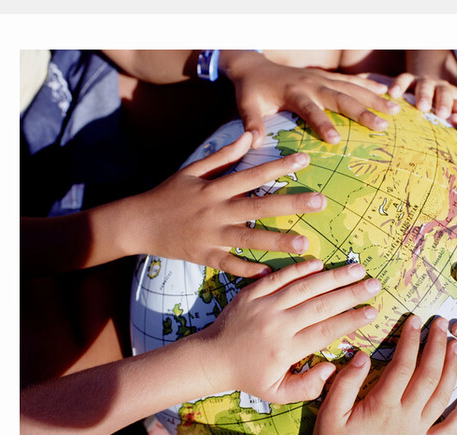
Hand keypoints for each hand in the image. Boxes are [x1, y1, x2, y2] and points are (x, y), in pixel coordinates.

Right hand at [123, 131, 326, 277]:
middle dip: (290, 204)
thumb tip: (250, 136)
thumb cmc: (167, 194)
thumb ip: (223, 155)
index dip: (279, 166)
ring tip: (306, 245)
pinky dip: (248, 270)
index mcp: (214, 187)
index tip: (306, 160)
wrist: (136, 223)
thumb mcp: (192, 170)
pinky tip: (270, 274)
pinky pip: (229, 265)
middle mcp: (215, 211)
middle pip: (258, 206)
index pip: (253, 174)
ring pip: (249, 239)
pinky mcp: (203, 257)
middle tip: (320, 201)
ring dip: (277, 242)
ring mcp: (210, 236)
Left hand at [197, 259, 381, 404]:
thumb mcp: (277, 393)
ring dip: (333, 276)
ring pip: (304, 287)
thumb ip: (307, 387)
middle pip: (321, 305)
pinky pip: (279, 276)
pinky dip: (300, 269)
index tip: (372, 311)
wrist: (211, 358)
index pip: (326, 331)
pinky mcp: (252, 292)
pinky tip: (320, 262)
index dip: (352, 320)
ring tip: (357, 268)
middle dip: (351, 293)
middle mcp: (277, 325)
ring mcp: (264, 305)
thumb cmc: (249, 377)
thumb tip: (332, 368)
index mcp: (286, 350)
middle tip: (375, 284)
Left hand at [220, 51, 400, 146]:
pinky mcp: (326, 77)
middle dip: (361, 111)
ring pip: (352, 87)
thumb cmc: (251, 91)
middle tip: (382, 125)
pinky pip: (352, 81)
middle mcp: (311, 83)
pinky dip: (370, 86)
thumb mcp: (246, 105)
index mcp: (293, 92)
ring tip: (395, 110)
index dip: (322, 123)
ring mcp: (322, 78)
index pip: (310, 109)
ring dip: (374, 98)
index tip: (335, 140)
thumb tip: (252, 143)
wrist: (256, 66)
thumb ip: (251, 123)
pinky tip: (387, 93)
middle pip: (340, 97)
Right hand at [289, 315, 456, 434]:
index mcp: (383, 406)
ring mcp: (417, 434)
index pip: (403, 364)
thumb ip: (346, 382)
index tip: (415, 319)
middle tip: (443, 323)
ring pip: (442, 396)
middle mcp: (406, 418)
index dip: (411, 339)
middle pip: (429, 374)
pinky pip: (448, 430)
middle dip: (437, 345)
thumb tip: (362, 355)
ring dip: (452, 368)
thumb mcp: (330, 412)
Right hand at [388, 72, 456, 119]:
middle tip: (442, 114)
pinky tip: (393, 93)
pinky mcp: (409, 79)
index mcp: (452, 96)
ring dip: (424, 95)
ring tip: (422, 106)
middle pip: (443, 91)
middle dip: (443, 102)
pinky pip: (404, 79)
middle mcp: (439, 87)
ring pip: (425, 85)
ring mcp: (424, 82)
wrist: (425, 88)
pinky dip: (399, 85)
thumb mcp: (451, 113)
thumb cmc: (437, 109)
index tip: (455, 115)